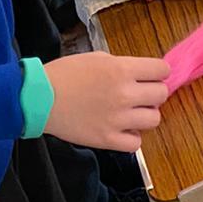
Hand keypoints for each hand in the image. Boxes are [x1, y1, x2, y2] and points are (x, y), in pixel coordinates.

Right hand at [44, 53, 170, 152]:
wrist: (40, 98)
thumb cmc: (66, 73)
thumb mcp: (98, 57)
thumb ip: (122, 66)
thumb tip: (142, 74)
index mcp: (122, 69)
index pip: (162, 70)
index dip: (159, 72)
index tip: (152, 75)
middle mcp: (124, 94)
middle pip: (161, 94)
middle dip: (154, 92)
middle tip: (142, 93)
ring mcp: (118, 119)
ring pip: (154, 119)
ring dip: (146, 114)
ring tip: (132, 112)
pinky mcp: (108, 140)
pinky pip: (136, 143)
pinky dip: (132, 136)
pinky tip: (123, 128)